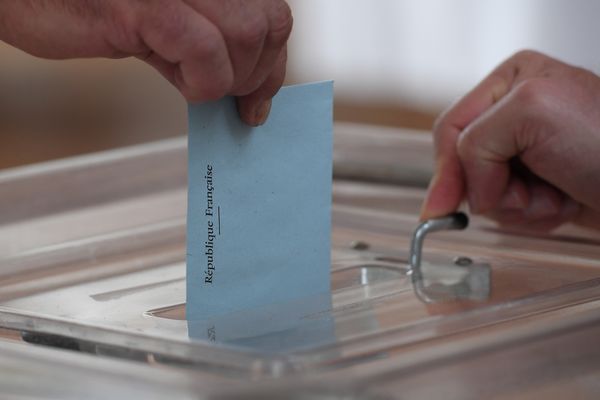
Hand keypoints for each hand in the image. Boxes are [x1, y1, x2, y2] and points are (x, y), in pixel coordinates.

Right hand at [0, 0, 291, 125]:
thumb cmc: (76, 4)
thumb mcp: (156, 22)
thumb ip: (202, 43)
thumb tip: (242, 86)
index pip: (272, 13)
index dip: (274, 61)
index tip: (261, 95)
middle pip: (268, 24)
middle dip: (258, 76)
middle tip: (235, 100)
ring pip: (246, 35)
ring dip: (229, 80)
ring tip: (194, 83)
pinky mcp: (147, 5)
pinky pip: (204, 53)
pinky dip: (203, 83)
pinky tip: (180, 82)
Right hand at [421, 50, 599, 230]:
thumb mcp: (530, 113)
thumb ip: (475, 141)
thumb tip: (463, 190)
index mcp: (510, 82)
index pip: (451, 128)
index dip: (447, 170)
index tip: (441, 210)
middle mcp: (516, 115)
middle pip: (466, 164)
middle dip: (493, 188)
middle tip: (526, 193)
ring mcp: (529, 152)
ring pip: (487, 192)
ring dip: (519, 206)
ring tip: (555, 196)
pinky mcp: (542, 183)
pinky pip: (512, 209)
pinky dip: (535, 216)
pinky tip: (563, 204)